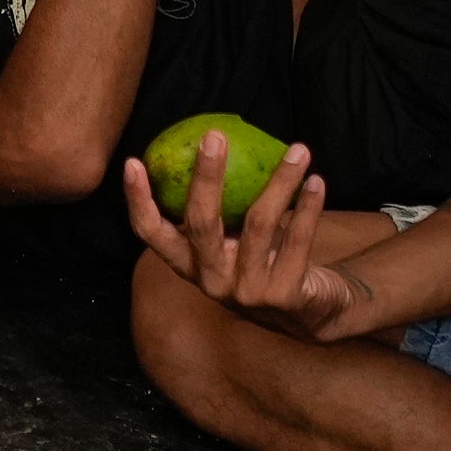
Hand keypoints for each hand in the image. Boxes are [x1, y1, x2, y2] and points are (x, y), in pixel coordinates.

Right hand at [119, 132, 371, 342]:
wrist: (310, 314)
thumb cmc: (264, 262)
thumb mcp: (234, 241)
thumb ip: (221, 209)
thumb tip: (213, 141)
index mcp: (191, 265)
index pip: (152, 234)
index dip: (139, 200)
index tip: (133, 162)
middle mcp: (213, 281)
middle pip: (201, 224)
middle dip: (206, 176)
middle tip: (214, 137)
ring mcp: (248, 292)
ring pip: (260, 225)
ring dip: (280, 182)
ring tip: (298, 150)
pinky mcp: (284, 296)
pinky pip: (297, 241)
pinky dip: (308, 207)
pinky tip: (316, 181)